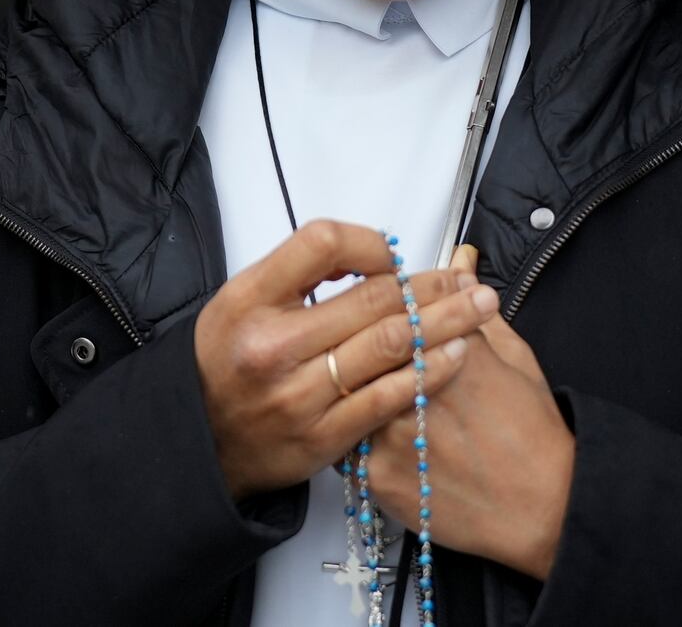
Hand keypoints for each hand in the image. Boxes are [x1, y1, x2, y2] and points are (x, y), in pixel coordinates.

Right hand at [194, 221, 501, 499]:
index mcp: (251, 300)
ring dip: (445, 322)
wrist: (202, 439)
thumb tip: (374, 254)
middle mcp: (274, 345)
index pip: (322, 245)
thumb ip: (300, 273)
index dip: (369, 242)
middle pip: (371, 299)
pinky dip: (429, 372)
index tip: (394, 253)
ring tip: (479, 307)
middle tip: (466, 278)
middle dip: (431, 284)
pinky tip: (458, 354)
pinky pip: (389, 397)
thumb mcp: (244, 299)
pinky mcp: (323, 436)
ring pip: (388, 346)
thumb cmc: (230, 361)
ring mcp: (300, 394)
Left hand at [366, 245, 574, 579]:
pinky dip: (351, 430)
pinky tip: (370, 430)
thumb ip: (476, 308)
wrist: (540, 509)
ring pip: (344, 389)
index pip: (398, 304)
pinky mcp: (375, 472)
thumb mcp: (514, 356)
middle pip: (365, 344)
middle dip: (363, 339)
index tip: (393, 307)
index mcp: (452, 348)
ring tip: (364, 387)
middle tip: (374, 349)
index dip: (390, 302)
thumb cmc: (532, 437)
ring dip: (348, 383)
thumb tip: (462, 265)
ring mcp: (390, 431)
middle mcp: (416, 386)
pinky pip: (344, 439)